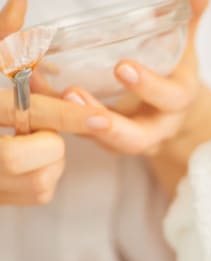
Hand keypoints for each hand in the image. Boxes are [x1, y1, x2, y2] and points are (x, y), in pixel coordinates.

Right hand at [0, 0, 110, 204]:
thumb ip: (4, 41)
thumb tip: (21, 2)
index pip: (21, 113)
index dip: (63, 115)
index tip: (101, 117)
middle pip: (15, 158)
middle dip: (46, 145)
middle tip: (47, 131)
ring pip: (35, 181)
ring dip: (48, 161)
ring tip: (33, 142)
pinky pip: (39, 193)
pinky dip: (45, 176)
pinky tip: (31, 161)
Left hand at [61, 0, 210, 156]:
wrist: (177, 114)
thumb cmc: (175, 73)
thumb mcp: (185, 47)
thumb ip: (190, 17)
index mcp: (178, 101)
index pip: (170, 98)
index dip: (148, 86)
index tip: (122, 67)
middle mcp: (158, 126)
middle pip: (139, 138)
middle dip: (112, 124)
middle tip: (75, 95)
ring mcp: (133, 138)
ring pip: (111, 145)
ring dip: (83, 126)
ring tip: (58, 99)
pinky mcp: (109, 141)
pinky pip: (89, 139)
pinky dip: (67, 122)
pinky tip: (44, 98)